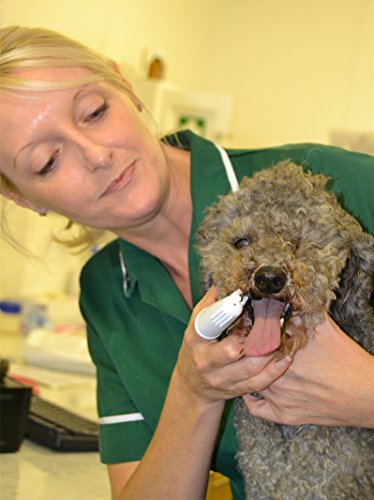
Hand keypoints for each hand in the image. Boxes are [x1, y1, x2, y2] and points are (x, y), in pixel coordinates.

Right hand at [174, 288, 291, 408]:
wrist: (192, 386)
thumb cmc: (197, 350)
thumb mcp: (195, 328)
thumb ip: (207, 306)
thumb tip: (222, 284)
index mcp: (196, 340)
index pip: (208, 325)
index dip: (226, 312)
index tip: (240, 301)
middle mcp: (207, 362)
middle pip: (231, 350)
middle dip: (252, 336)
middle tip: (269, 321)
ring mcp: (222, 378)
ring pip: (251, 367)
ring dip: (269, 351)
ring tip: (281, 336)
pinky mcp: (236, 390)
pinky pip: (259, 382)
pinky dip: (275, 370)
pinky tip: (286, 357)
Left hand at [243, 311, 373, 427]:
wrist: (366, 395)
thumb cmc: (347, 361)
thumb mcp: (325, 327)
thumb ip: (303, 311)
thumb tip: (289, 297)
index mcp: (283, 352)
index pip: (252, 341)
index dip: (247, 334)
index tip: (247, 330)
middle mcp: (277, 376)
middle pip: (248, 361)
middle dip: (246, 352)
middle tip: (244, 346)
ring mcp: (279, 398)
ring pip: (249, 381)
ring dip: (248, 372)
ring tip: (248, 363)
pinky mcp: (285, 415)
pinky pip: (256, 408)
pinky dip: (251, 398)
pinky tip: (254, 388)